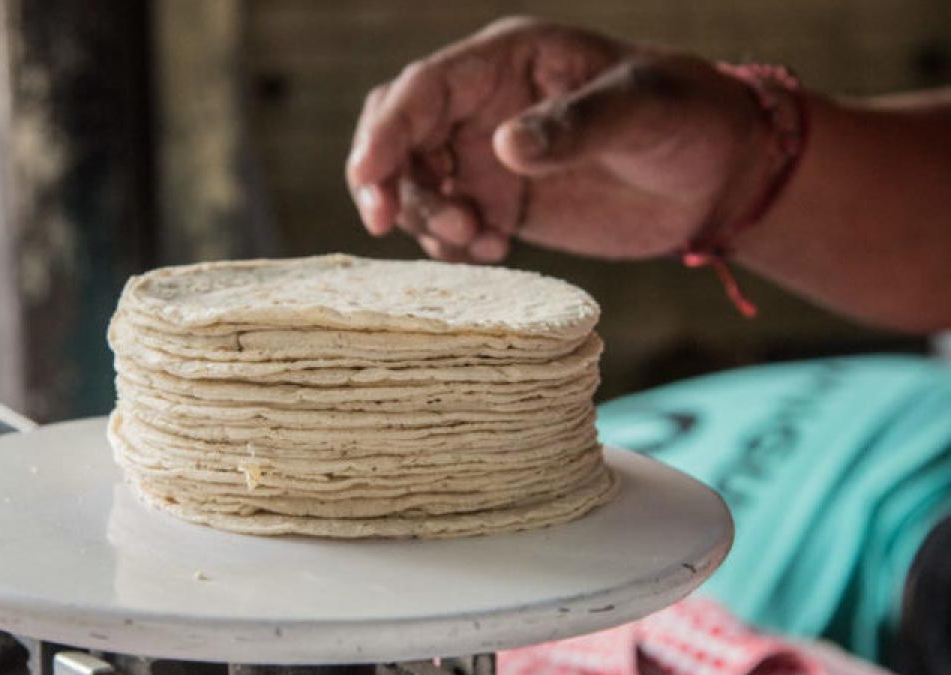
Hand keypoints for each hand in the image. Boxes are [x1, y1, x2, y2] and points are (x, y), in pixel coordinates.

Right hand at [346, 18, 771, 262]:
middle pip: (399, 135)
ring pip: (418, 185)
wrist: (719, 175)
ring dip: (427, 218)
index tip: (370, 181)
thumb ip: (576, 124)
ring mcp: (489, 157)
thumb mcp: (643, 107)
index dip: (386, 133)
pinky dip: (452, 246)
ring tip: (481, 242)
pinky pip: (450, 225)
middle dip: (385, 178)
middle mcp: (485, 107)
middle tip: (392, 224)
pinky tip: (493, 251)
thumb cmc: (689, 117)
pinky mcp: (502, 202)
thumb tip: (504, 147)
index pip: (422, 90)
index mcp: (508, 62)